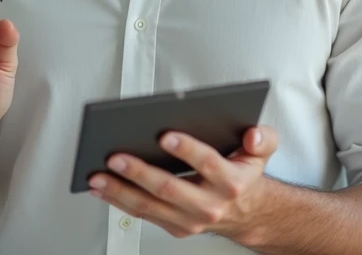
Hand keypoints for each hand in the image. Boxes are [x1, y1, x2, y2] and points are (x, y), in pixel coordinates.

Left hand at [88, 125, 278, 240]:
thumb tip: (252, 135)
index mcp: (231, 181)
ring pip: (149, 206)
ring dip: (120, 190)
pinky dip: (118, 200)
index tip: (165, 134)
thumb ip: (263, 137)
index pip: (208, 164)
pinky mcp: (174, 227)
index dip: (187, 150)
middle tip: (116, 156)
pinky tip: (102, 186)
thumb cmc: (244, 174)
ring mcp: (190, 220)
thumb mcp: (263, 151)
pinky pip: (142, 214)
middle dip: (140, 172)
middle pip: (170, 189)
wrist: (246, 212)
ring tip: (98, 174)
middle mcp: (209, 205)